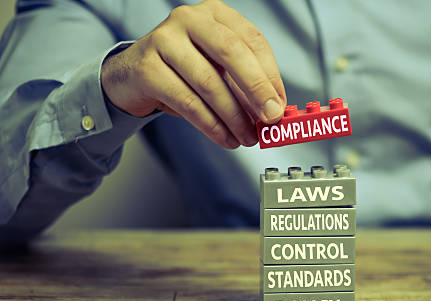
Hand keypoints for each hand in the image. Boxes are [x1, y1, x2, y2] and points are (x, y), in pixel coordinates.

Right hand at [101, 0, 285, 148]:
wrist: (132, 76)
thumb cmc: (183, 71)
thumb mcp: (218, 69)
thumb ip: (245, 84)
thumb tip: (274, 110)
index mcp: (215, 14)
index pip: (253, 41)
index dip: (271, 76)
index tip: (280, 105)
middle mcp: (189, 19)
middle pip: (232, 54)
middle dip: (256, 90)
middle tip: (271, 119)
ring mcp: (165, 40)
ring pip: (210, 83)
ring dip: (234, 117)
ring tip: (246, 138)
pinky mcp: (147, 68)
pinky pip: (188, 103)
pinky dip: (212, 126)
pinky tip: (225, 138)